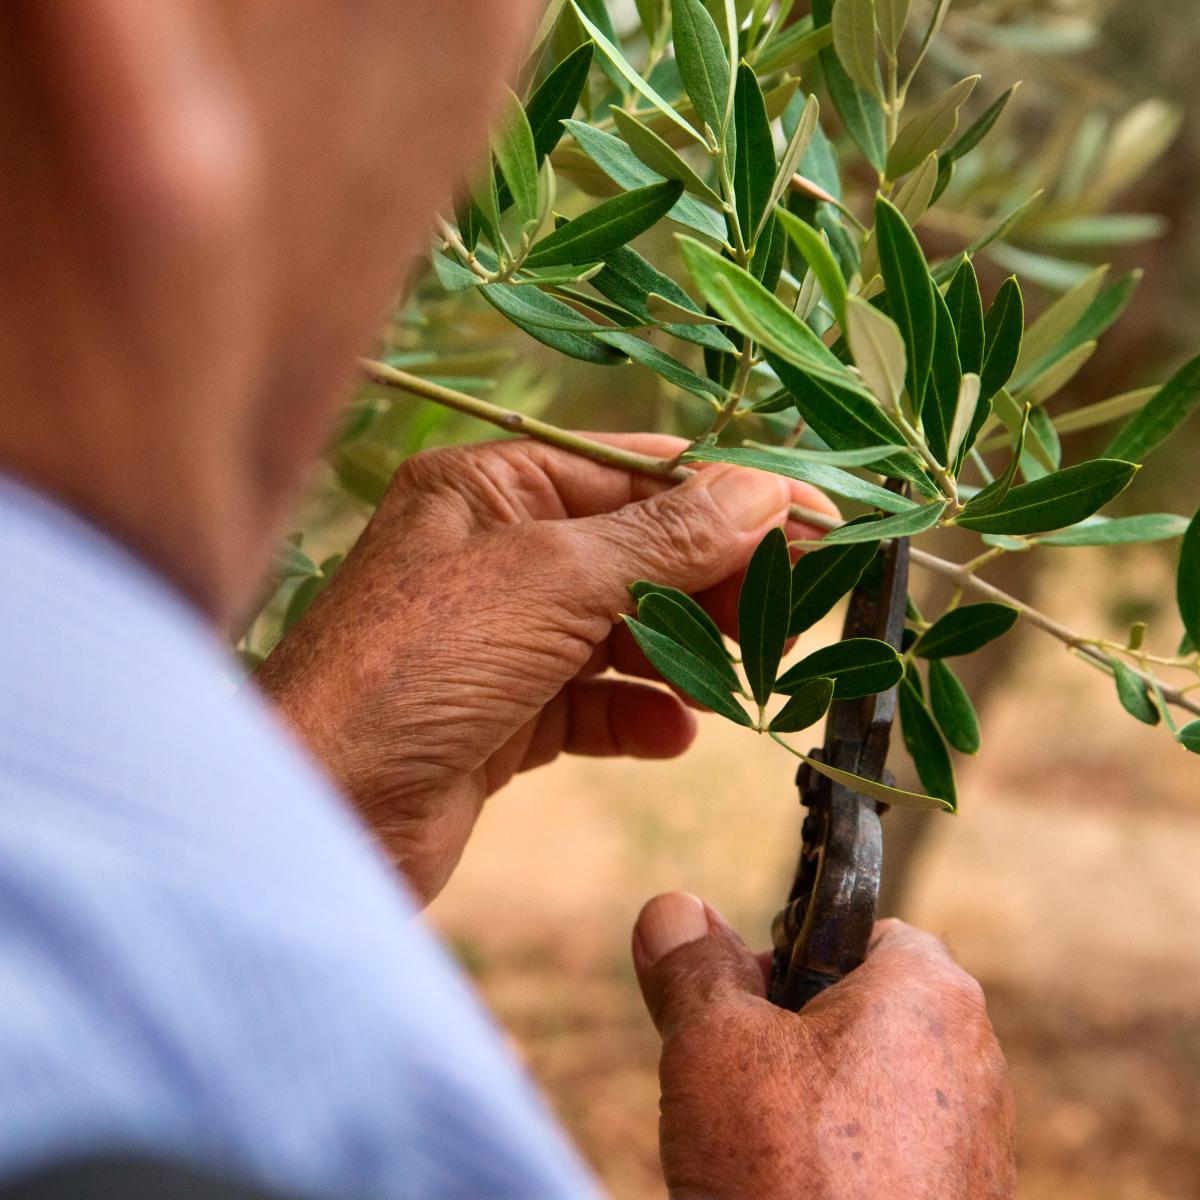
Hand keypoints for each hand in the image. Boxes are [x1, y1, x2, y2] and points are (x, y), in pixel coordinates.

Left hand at [258, 435, 837, 903]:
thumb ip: (665, 539)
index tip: (822, 525)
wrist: (315, 815)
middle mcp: (495, 554)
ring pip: (626, 631)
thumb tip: (765, 492)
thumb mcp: (552, 581)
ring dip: (688, 653)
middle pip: (642, 553)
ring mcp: (499, 640)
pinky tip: (673, 731)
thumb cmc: (416, 668)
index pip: (641, 474)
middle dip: (720, 582)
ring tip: (746, 678)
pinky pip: (595, 702)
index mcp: (492, 487)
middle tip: (800, 611)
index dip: (735, 496)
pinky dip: (639, 713)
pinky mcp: (503, 717)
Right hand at [634, 895, 1015, 1199]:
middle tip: (741, 1083)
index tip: (748, 1003)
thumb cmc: (784, 1172)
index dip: (791, 957)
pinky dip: (842, 1167)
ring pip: (871, 1089)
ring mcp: (976, 1147)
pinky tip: (793, 1194)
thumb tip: (673, 909)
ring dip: (812, 1106)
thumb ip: (692, 964)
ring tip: (763, 1153)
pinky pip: (891, 1159)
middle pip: (863, 1011)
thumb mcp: (711, 1042)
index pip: (862, 931)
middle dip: (794, 1037)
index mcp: (930, 993)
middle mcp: (973, 1061)